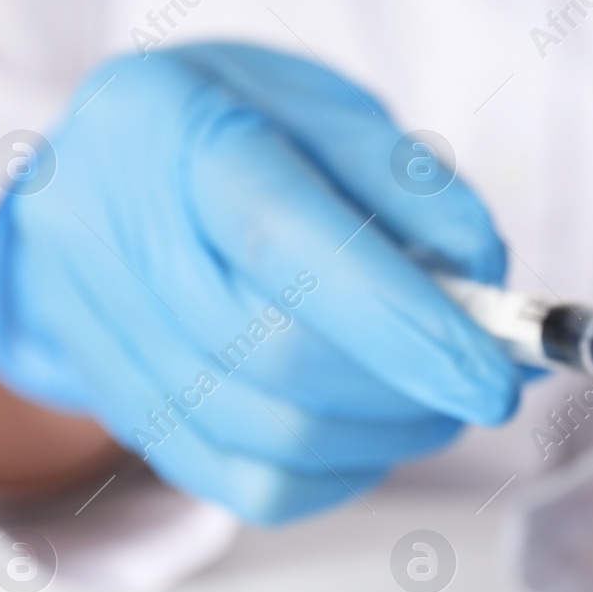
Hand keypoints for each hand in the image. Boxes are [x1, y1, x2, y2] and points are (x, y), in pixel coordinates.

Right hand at [0, 43, 520, 522]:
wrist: (101, 166)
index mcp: (171, 127)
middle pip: (278, 356)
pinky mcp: (120, 410)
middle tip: (483, 378)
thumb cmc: (232, 124)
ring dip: (386, 434)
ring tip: (434, 396)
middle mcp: (112, 235)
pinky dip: (338, 473)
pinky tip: (373, 428)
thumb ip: (407, 183)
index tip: (492, 378)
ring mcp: (100, 334)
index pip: (282, 242)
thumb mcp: (324, 106)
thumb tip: (484, 276)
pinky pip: (246, 485)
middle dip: (409, 387)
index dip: (400, 322)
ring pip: (269, 436)